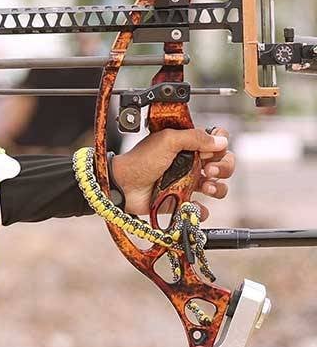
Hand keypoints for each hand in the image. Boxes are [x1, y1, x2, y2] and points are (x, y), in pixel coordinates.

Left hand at [110, 127, 234, 215]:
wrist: (123, 185)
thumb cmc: (140, 161)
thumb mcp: (167, 140)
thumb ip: (194, 137)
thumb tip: (221, 139)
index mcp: (187, 146)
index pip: (216, 144)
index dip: (220, 147)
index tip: (211, 151)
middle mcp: (191, 164)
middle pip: (223, 165)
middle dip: (224, 167)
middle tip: (210, 170)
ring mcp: (187, 184)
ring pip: (218, 187)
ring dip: (218, 188)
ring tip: (206, 187)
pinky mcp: (182, 202)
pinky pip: (201, 209)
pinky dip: (201, 210)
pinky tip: (193, 205)